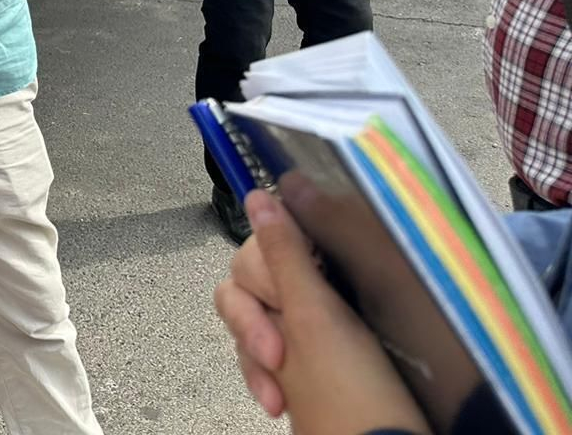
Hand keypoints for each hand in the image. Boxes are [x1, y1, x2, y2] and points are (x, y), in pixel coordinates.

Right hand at [214, 191, 429, 434]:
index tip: (280, 300)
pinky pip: (253, 349)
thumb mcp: (314, 312)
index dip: (263, 269)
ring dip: (250, 346)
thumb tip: (258, 193)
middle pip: (248, 275)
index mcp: (324, 266)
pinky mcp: (291, 357)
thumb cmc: (348, 383)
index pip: (267, 236)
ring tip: (274, 382)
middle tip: (277, 351)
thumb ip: (282, 251)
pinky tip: (275, 399)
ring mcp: (300, 324)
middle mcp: (311, 287)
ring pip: (244, 313)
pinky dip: (257, 373)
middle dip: (251, 317)